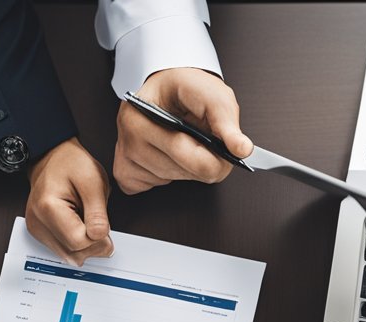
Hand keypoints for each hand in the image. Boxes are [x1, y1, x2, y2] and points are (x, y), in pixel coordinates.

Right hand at [25, 138, 113, 265]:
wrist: (52, 159)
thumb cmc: (71, 164)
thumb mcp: (92, 181)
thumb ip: (98, 212)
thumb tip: (101, 238)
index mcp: (48, 208)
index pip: (79, 242)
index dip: (98, 238)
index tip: (103, 224)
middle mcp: (38, 223)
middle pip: (74, 254)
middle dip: (93, 243)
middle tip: (98, 221)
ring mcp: (37, 231)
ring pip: (69, 257)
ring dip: (86, 245)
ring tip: (87, 220)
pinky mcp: (40, 235)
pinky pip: (64, 251)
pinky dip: (77, 243)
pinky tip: (78, 225)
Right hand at [114, 68, 251, 193]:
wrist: (167, 89)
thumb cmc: (186, 89)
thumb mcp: (213, 95)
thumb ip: (228, 123)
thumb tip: (242, 149)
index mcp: (142, 113)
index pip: (185, 153)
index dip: (215, 157)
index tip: (226, 150)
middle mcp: (127, 135)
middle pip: (182, 172)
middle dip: (202, 162)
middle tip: (205, 141)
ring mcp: (123, 156)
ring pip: (170, 180)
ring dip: (184, 168)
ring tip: (182, 142)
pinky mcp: (124, 172)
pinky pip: (153, 187)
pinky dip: (166, 176)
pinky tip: (166, 154)